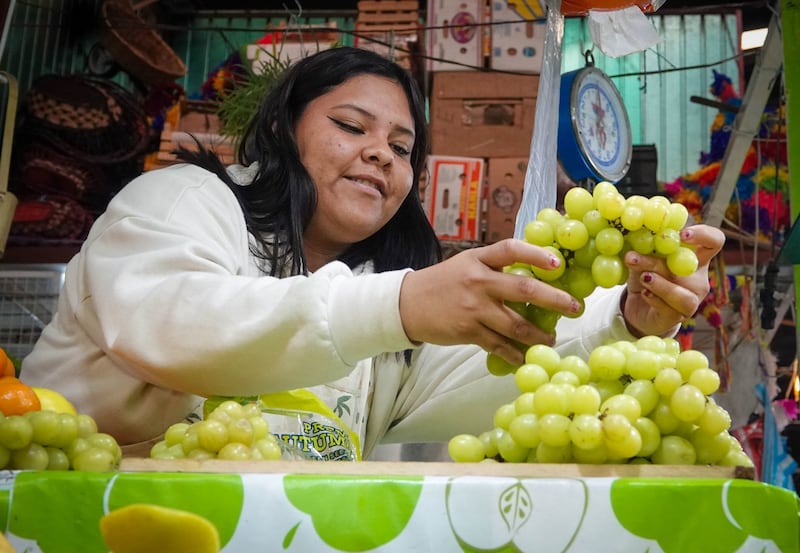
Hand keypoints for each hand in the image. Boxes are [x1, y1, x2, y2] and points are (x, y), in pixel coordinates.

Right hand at [399, 239, 580, 364]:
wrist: (407, 304)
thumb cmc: (442, 283)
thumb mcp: (466, 264)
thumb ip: (494, 267)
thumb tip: (533, 274)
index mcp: (478, 260)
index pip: (511, 249)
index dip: (537, 255)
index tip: (558, 264)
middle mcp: (478, 281)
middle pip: (524, 290)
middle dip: (555, 300)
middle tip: (574, 308)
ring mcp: (473, 308)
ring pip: (516, 324)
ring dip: (539, 335)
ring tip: (551, 339)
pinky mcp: (468, 331)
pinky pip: (499, 345)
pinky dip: (515, 353)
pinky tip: (525, 356)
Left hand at [621, 224, 724, 337]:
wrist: (637, 307)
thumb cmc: (645, 276)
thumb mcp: (643, 257)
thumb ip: (645, 246)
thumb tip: (634, 229)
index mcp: (695, 258)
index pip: (714, 241)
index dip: (704, 235)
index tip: (682, 234)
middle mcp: (698, 279)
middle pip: (688, 267)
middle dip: (657, 261)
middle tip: (632, 257)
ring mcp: (691, 299)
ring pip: (683, 294)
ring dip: (660, 284)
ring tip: (643, 278)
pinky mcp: (677, 317)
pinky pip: (670, 309)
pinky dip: (655, 299)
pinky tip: (643, 293)